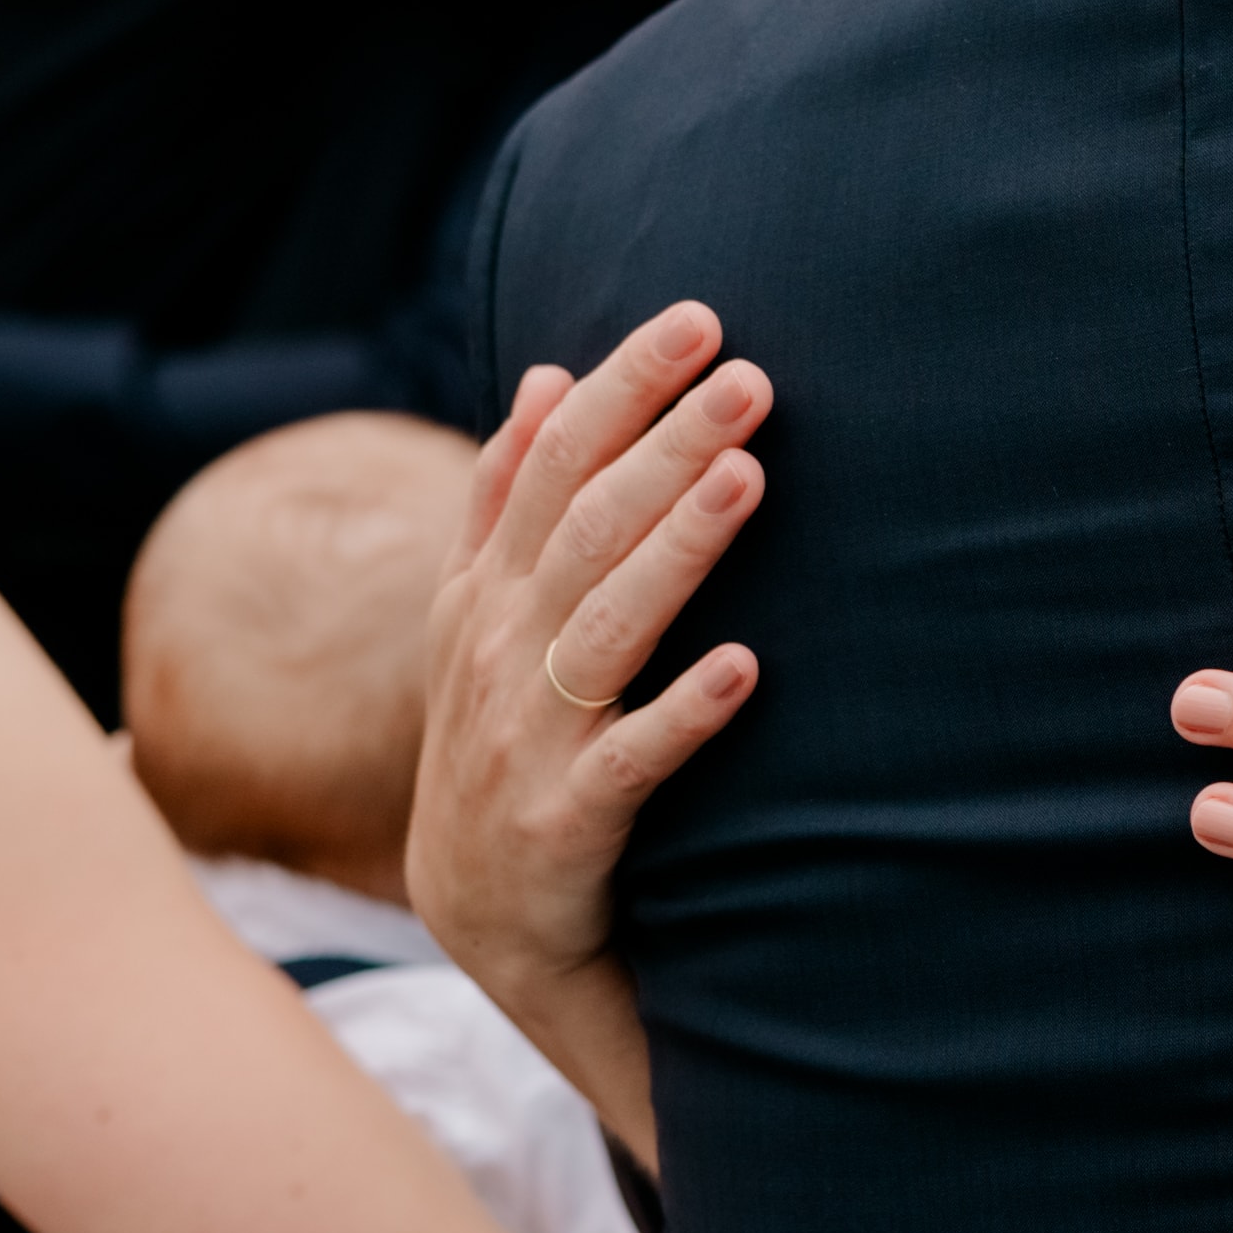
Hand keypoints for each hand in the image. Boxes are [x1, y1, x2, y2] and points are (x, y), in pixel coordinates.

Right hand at [408, 304, 770, 1163]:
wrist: (481, 912)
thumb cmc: (502, 736)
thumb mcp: (483, 614)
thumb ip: (507, 498)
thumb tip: (547, 374)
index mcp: (487, 590)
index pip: (552, 463)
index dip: (622, 390)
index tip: (699, 320)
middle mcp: (500, 650)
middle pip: (586, 528)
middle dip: (666, 446)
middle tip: (750, 377)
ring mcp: (527, 737)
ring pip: (607, 627)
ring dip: (678, 552)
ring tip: (748, 479)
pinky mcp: (564, 821)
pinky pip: (628, 761)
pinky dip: (683, 715)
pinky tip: (746, 670)